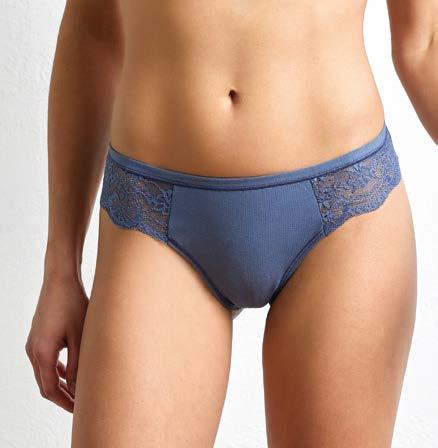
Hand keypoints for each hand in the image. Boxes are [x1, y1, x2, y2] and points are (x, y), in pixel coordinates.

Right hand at [25, 273, 88, 412]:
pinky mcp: (39, 336)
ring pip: (45, 373)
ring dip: (60, 384)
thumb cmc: (72, 304)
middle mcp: (33, 350)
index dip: (65, 403)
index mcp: (42, 353)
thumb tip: (80, 389)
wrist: (60, 280)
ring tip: (78, 392)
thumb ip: (78, 365)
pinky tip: (71, 372)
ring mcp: (34, 343)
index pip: (51, 389)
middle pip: (45, 384)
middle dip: (63, 397)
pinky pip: (46, 361)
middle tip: (80, 406)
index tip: (80, 411)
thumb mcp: (80, 337)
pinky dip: (58, 370)